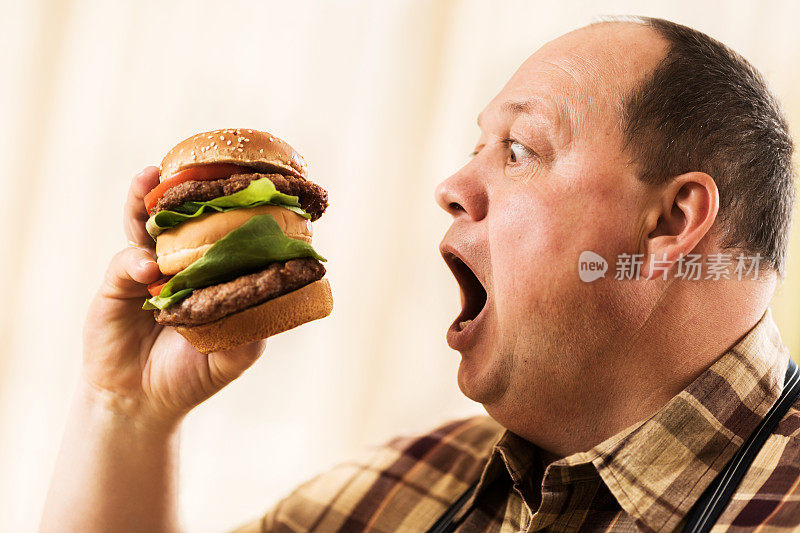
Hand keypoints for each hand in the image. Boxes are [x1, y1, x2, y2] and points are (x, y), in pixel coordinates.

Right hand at [81, 166, 266, 428]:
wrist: (143, 402)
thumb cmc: (194, 374)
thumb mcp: (235, 352)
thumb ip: (256, 323)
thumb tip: (283, 292)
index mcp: (208, 272)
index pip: (220, 230)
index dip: (231, 204)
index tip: (251, 179)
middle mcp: (178, 263)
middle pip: (181, 217)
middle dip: (186, 187)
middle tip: (198, 162)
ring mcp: (145, 270)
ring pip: (144, 226)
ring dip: (146, 200)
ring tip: (152, 176)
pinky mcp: (116, 285)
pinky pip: (125, 264)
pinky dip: (136, 261)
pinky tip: (147, 267)